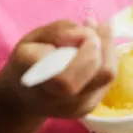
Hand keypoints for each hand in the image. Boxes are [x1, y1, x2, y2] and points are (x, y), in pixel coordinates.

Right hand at [0, 20, 116, 119]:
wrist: (24, 96)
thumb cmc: (28, 61)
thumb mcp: (34, 37)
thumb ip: (60, 32)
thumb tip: (89, 34)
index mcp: (36, 78)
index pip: (67, 78)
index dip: (84, 53)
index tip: (85, 32)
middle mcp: (59, 100)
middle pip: (100, 74)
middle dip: (103, 44)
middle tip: (92, 25)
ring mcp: (77, 107)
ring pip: (108, 74)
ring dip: (107, 47)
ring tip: (94, 31)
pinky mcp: (90, 107)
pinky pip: (107, 78)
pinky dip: (106, 57)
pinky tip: (93, 47)